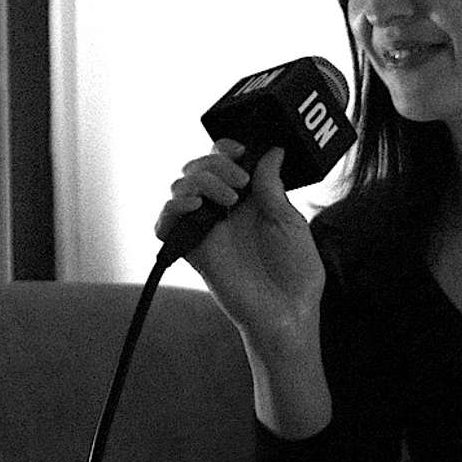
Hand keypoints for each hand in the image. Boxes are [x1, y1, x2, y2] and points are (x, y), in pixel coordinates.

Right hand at [155, 139, 325, 346]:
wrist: (289, 311)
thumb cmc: (296, 272)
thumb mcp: (289, 221)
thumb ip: (272, 186)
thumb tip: (271, 151)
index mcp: (249, 200)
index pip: (223, 162)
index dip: (225, 149)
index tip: (240, 150)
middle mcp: (224, 211)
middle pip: (197, 168)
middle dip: (214, 164)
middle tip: (240, 182)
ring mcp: (206, 230)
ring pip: (179, 189)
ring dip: (200, 182)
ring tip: (228, 200)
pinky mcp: (193, 251)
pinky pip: (164, 224)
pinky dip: (172, 209)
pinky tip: (194, 207)